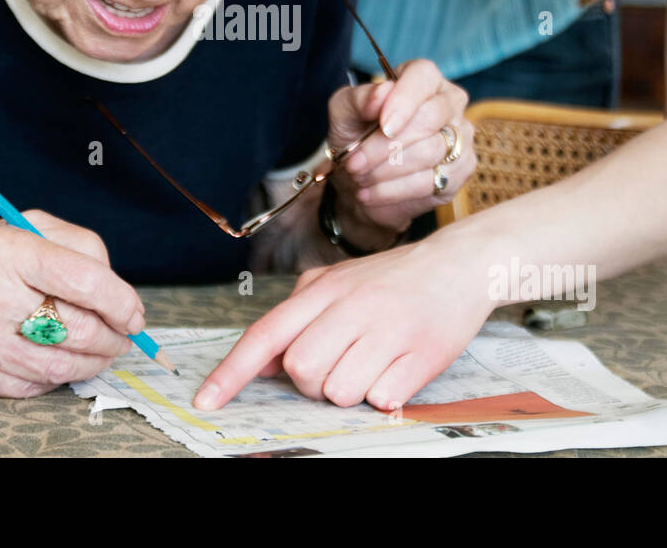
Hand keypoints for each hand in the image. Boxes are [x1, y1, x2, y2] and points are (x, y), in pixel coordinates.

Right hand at [0, 210, 144, 396]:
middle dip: (113, 337)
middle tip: (124, 335)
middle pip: (76, 327)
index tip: (134, 313)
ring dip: (94, 362)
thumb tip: (120, 291)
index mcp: (3, 249)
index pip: (82, 279)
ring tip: (102, 351)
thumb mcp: (19, 230)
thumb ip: (76, 246)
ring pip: (60, 364)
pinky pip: (33, 385)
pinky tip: (59, 361)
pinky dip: (57, 376)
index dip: (120, 301)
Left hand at [193, 228, 494, 410]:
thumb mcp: (338, 282)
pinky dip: (386, 393)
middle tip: (340, 361)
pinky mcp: (422, 356)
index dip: (231, 372)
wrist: (461, 264)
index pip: (265, 334)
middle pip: (300, 371)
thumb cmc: (393, 279)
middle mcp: (352, 307)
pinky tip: (398, 365)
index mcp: (325, 289)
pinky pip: (382, 399)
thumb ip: (297, 316)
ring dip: (351, 389)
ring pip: (339, 392)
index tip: (205, 402)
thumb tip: (265, 363)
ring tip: (372, 361)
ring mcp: (388, 331)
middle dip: (312, 381)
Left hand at [326, 59, 474, 235]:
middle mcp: (449, 102)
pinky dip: (394, 191)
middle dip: (384, 145)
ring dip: (386, 170)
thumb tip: (382, 92)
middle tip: (354, 163)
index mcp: (422, 78)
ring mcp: (460, 137)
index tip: (382, 126)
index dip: (404, 101)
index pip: (424, 76)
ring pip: (430, 153)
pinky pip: (431, 182)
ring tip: (359, 177)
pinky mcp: (460, 171)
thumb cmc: (355, 136)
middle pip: (429, 119)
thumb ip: (359, 99)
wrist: (361, 180)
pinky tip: (371, 193)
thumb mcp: (344, 112)